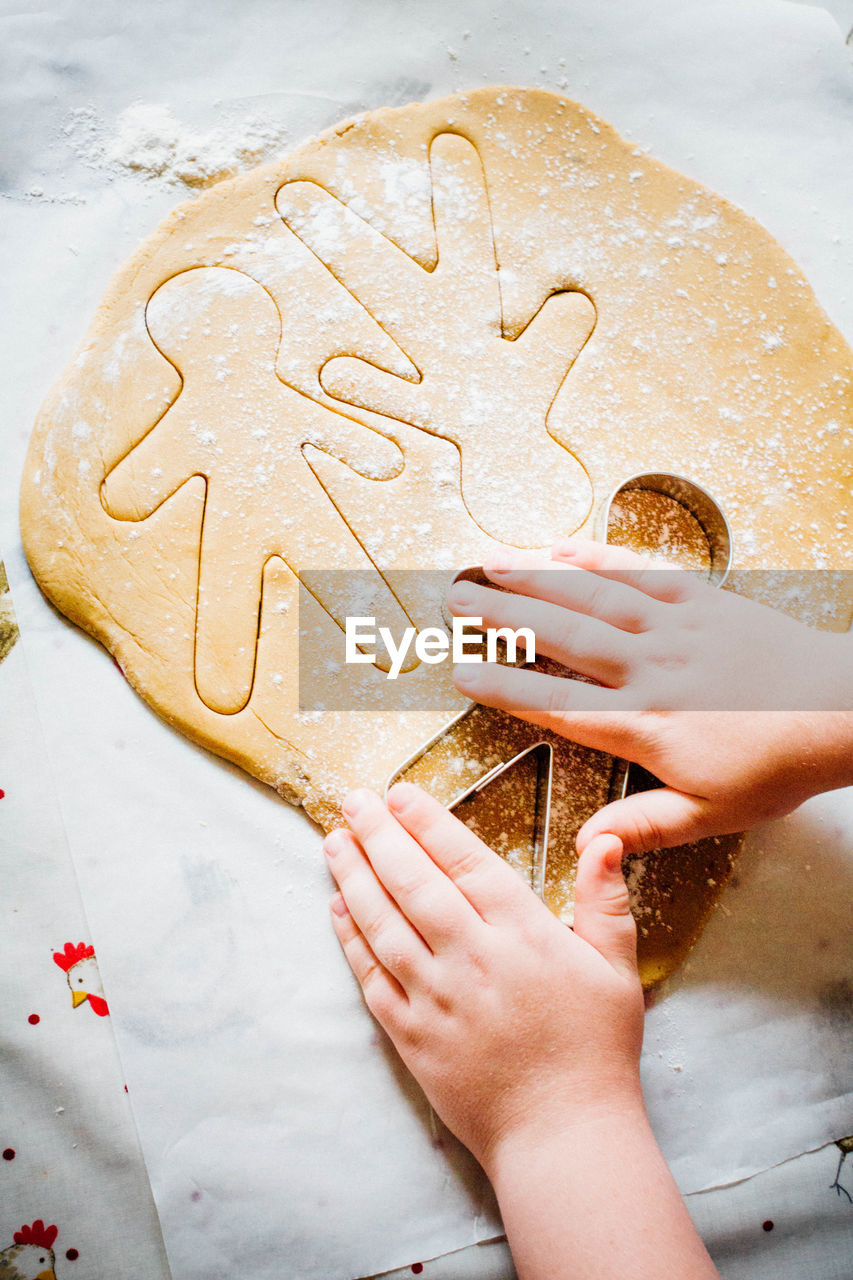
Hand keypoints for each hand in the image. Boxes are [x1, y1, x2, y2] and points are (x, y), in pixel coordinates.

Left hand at [323, 784, 643, 1172]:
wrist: (562, 1137)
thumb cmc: (594, 1051)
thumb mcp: (616, 970)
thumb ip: (606, 901)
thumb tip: (604, 840)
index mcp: (522, 934)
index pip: (464, 861)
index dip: (428, 822)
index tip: (399, 794)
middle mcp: (472, 958)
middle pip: (414, 882)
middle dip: (378, 835)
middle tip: (353, 801)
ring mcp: (436, 997)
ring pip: (384, 924)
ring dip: (355, 878)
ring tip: (334, 842)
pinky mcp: (412, 1036)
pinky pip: (372, 977)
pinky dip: (351, 940)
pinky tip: (338, 909)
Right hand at [447, 537, 852, 854]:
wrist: (842, 710)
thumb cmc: (778, 764)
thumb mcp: (712, 812)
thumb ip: (645, 824)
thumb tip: (588, 844)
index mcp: (645, 723)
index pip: (557, 704)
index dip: (504, 688)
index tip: (462, 675)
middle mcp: (648, 667)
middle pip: (560, 636)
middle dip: (501, 617)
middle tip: (454, 602)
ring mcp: (672, 626)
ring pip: (589, 595)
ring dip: (534, 577)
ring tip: (488, 562)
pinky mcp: (700, 599)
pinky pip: (638, 571)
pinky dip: (597, 557)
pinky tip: (562, 547)